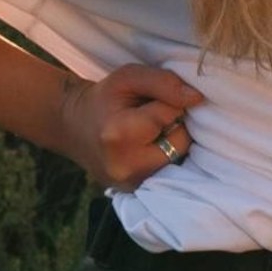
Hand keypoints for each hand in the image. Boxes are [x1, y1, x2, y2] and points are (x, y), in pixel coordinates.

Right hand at [54, 65, 206, 191]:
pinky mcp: (138, 193)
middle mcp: (127, 166)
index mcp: (119, 135)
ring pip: (179, 159)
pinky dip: (166, 159)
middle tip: (150, 118)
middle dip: (173, 125)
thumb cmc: (104, 99)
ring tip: (148, 134)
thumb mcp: (128, 78)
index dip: (168, 102)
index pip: (172, 114)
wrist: (74, 127)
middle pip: (181, 141)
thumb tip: (197, 98)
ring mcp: (133, 184)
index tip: (150, 101)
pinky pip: (171, 173)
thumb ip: (164, 83)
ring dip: (172, 143)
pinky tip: (148, 149)